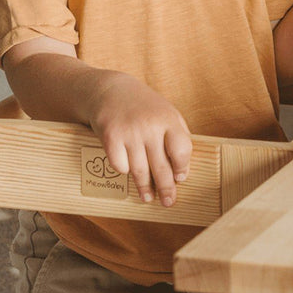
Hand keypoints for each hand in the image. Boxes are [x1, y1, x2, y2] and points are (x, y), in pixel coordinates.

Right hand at [88, 74, 192, 206]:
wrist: (110, 90)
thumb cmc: (144, 107)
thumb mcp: (167, 114)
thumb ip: (177, 138)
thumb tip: (182, 172)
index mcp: (168, 120)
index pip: (181, 151)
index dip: (182, 168)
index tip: (180, 179)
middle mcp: (150, 127)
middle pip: (162, 166)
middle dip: (166, 188)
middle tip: (168, 202)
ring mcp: (129, 132)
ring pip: (140, 170)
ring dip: (144, 188)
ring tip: (148, 198)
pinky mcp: (110, 137)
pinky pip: (119, 165)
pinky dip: (123, 171)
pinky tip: (127, 173)